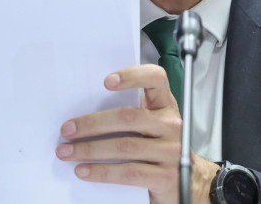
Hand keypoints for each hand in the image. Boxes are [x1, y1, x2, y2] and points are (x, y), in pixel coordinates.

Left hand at [55, 64, 219, 203]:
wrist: (192, 184)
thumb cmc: (164, 150)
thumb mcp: (154, 128)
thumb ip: (132, 117)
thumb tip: (86, 118)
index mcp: (166, 107)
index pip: (156, 79)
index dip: (132, 76)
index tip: (106, 81)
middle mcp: (171, 125)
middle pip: (128, 117)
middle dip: (92, 123)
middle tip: (67, 130)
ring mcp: (170, 151)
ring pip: (124, 146)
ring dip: (90, 149)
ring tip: (67, 152)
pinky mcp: (165, 176)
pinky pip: (128, 172)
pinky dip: (102, 172)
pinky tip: (84, 171)